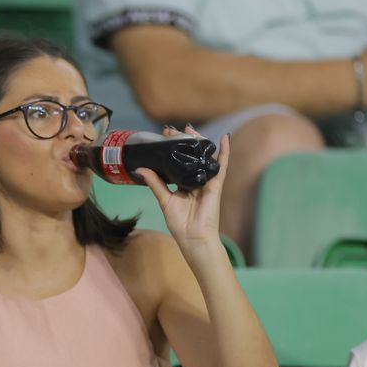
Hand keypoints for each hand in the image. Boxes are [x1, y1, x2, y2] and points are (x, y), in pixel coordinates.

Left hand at [134, 126, 227, 259]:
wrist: (194, 238)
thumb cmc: (180, 223)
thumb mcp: (164, 200)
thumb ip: (155, 183)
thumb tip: (141, 168)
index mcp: (183, 183)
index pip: (177, 161)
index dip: (171, 149)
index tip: (163, 137)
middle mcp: (195, 180)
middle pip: (190, 156)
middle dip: (182, 141)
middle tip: (172, 130)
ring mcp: (206, 181)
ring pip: (203, 157)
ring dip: (198, 142)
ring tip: (190, 128)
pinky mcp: (215, 184)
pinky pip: (221, 166)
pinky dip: (224, 152)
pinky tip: (225, 138)